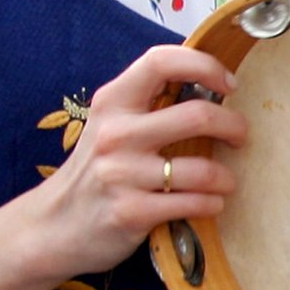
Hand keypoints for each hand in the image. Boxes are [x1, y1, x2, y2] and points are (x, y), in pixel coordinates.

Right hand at [24, 43, 248, 280]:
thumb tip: (211, 85)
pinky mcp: (132, 212)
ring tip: (224, 182)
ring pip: (204, 170)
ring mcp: (122, 174)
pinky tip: (209, 203)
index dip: (205, 65)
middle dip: (235, 126)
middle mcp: (116, 134)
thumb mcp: (110, 127)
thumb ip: (148, 106)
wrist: (51, 228)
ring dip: (226, 178)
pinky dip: (213, 204)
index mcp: (113, 103)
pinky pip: (195, 204)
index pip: (161, 61)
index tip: (229, 84)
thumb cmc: (96, 172)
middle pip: (199, 115)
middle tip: (239, 138)